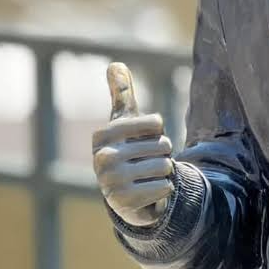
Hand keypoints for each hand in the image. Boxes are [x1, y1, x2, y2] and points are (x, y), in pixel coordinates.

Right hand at [91, 62, 174, 226]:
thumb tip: (115, 64)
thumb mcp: (125, 122)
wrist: (127, 194)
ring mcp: (110, 182)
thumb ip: (122, 94)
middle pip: (163, 145)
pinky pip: (166, 186)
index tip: (143, 138)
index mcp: (102, 136)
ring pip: (166, 166)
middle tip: (146, 161)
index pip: (155, 122)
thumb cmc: (129, 150)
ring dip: (165, 171)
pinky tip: (148, 191)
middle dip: (163, 153)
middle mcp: (101, 158)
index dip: (158, 130)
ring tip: (147, 175)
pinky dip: (164, 188)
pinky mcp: (125, 203)